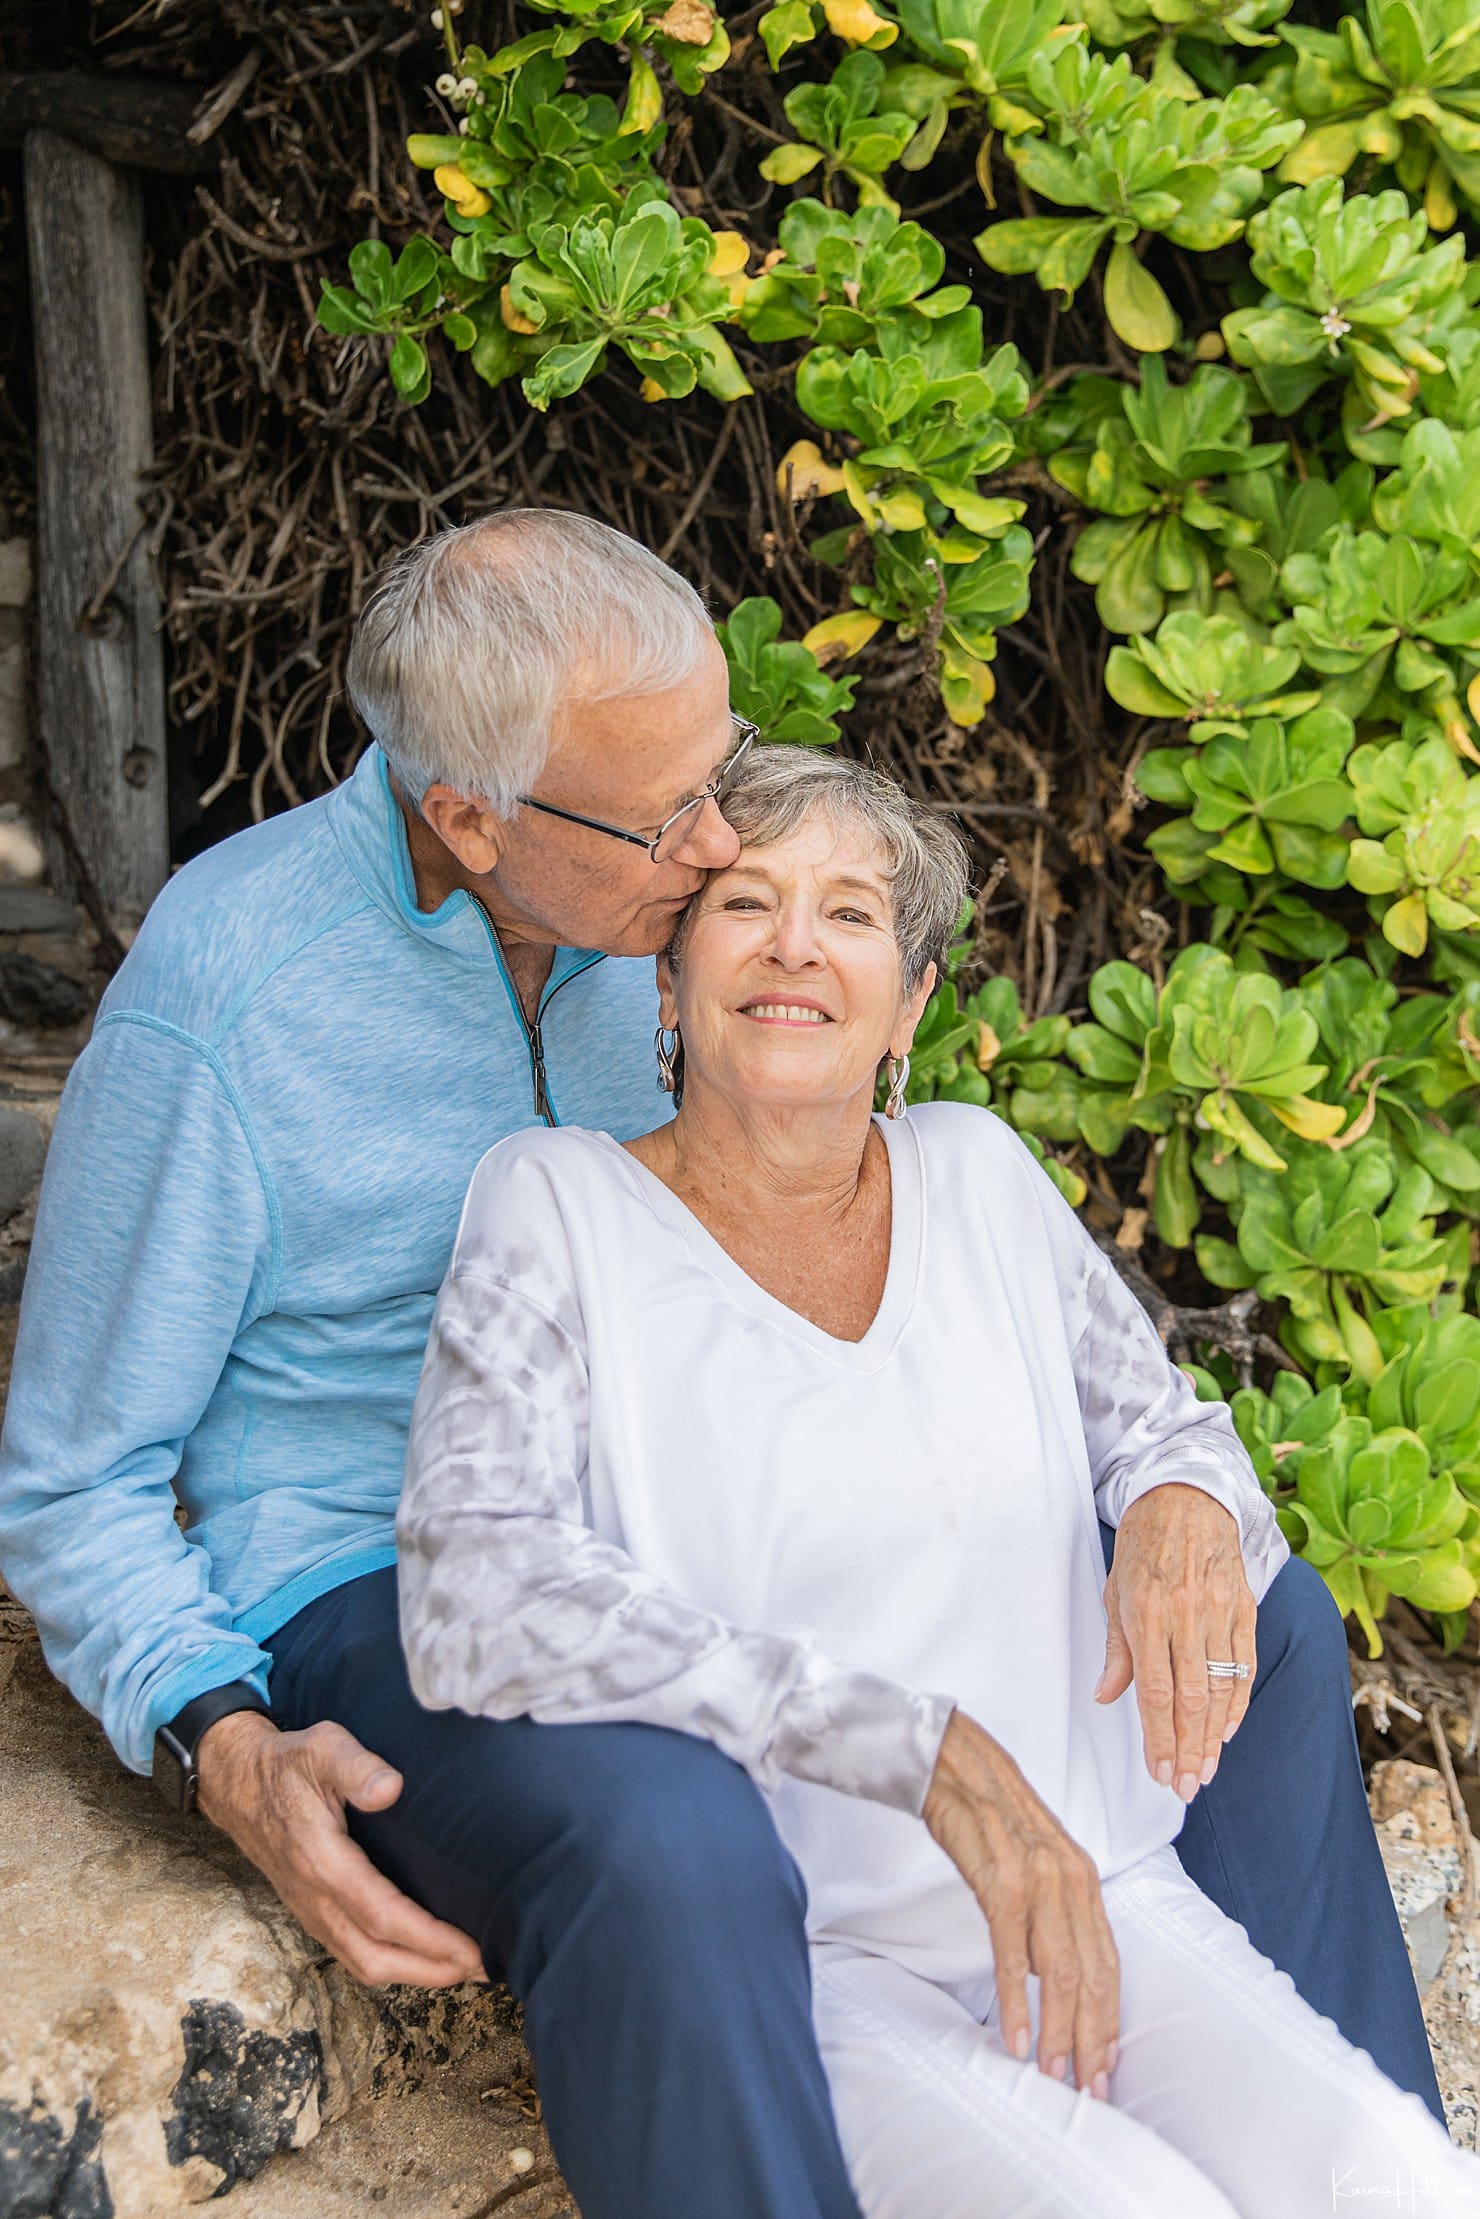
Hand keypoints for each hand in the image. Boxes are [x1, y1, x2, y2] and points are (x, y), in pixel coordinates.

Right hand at [195, 1710, 486, 1987]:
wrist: (238, 1784)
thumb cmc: (287, 1764)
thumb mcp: (322, 1747)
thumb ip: (356, 1765)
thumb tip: (391, 1788)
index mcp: (322, 1861)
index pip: (382, 1916)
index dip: (428, 1938)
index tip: (471, 1946)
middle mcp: (314, 1897)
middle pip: (375, 1958)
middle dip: (431, 1970)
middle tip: (483, 1966)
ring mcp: (311, 1910)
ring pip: (363, 1963)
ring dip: (415, 1975)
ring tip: (464, 1969)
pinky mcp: (313, 1912)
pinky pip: (352, 1954)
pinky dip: (393, 1964)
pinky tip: (423, 1957)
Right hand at [923, 1709, 1117, 2099]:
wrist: (953, 1763)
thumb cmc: (989, 1813)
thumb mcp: (1033, 1862)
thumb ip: (1050, 1913)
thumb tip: (1052, 1973)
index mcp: (1083, 1878)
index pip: (1107, 1962)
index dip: (1109, 2018)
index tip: (1105, 2063)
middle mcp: (1071, 1880)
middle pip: (1092, 1974)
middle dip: (1092, 2038)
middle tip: (1089, 2088)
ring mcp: (1038, 1881)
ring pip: (1060, 1970)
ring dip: (1059, 2030)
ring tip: (1054, 2074)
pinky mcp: (1001, 1881)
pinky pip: (1013, 1952)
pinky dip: (1017, 1999)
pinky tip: (1014, 2035)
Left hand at [1095, 1482, 1256, 1800]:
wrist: (1187, 1496)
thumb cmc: (1143, 1545)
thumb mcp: (1115, 1591)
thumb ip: (1116, 1650)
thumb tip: (1107, 1698)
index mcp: (1146, 1612)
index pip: (1155, 1693)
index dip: (1159, 1740)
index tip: (1160, 1774)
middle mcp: (1186, 1615)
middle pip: (1191, 1700)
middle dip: (1188, 1751)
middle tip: (1185, 1788)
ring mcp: (1219, 1611)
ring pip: (1221, 1688)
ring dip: (1213, 1736)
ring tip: (1204, 1771)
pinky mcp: (1244, 1606)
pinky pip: (1245, 1664)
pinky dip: (1237, 1701)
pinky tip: (1227, 1729)